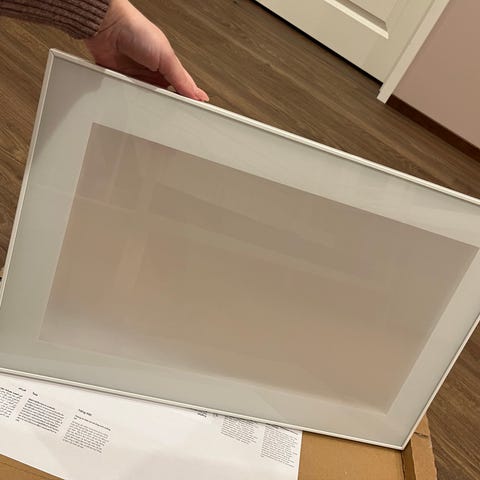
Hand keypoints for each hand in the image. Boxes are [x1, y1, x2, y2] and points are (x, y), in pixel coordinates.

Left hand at [85, 0, 208, 100]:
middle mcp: (154, 72)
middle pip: (166, 97)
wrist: (107, 27)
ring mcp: (138, 78)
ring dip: (150, 104)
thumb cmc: (136, 30)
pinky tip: (136, 104)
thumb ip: (181, 78)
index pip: (183, 87)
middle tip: (174, 116)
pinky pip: (130, 96)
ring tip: (155, 111)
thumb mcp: (166, 56)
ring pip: (148, 99)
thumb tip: (196, 93)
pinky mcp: (123, 81)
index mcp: (168, 65)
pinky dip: (132, 100)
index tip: (195, 111)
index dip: (189, 99)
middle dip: (168, 105)